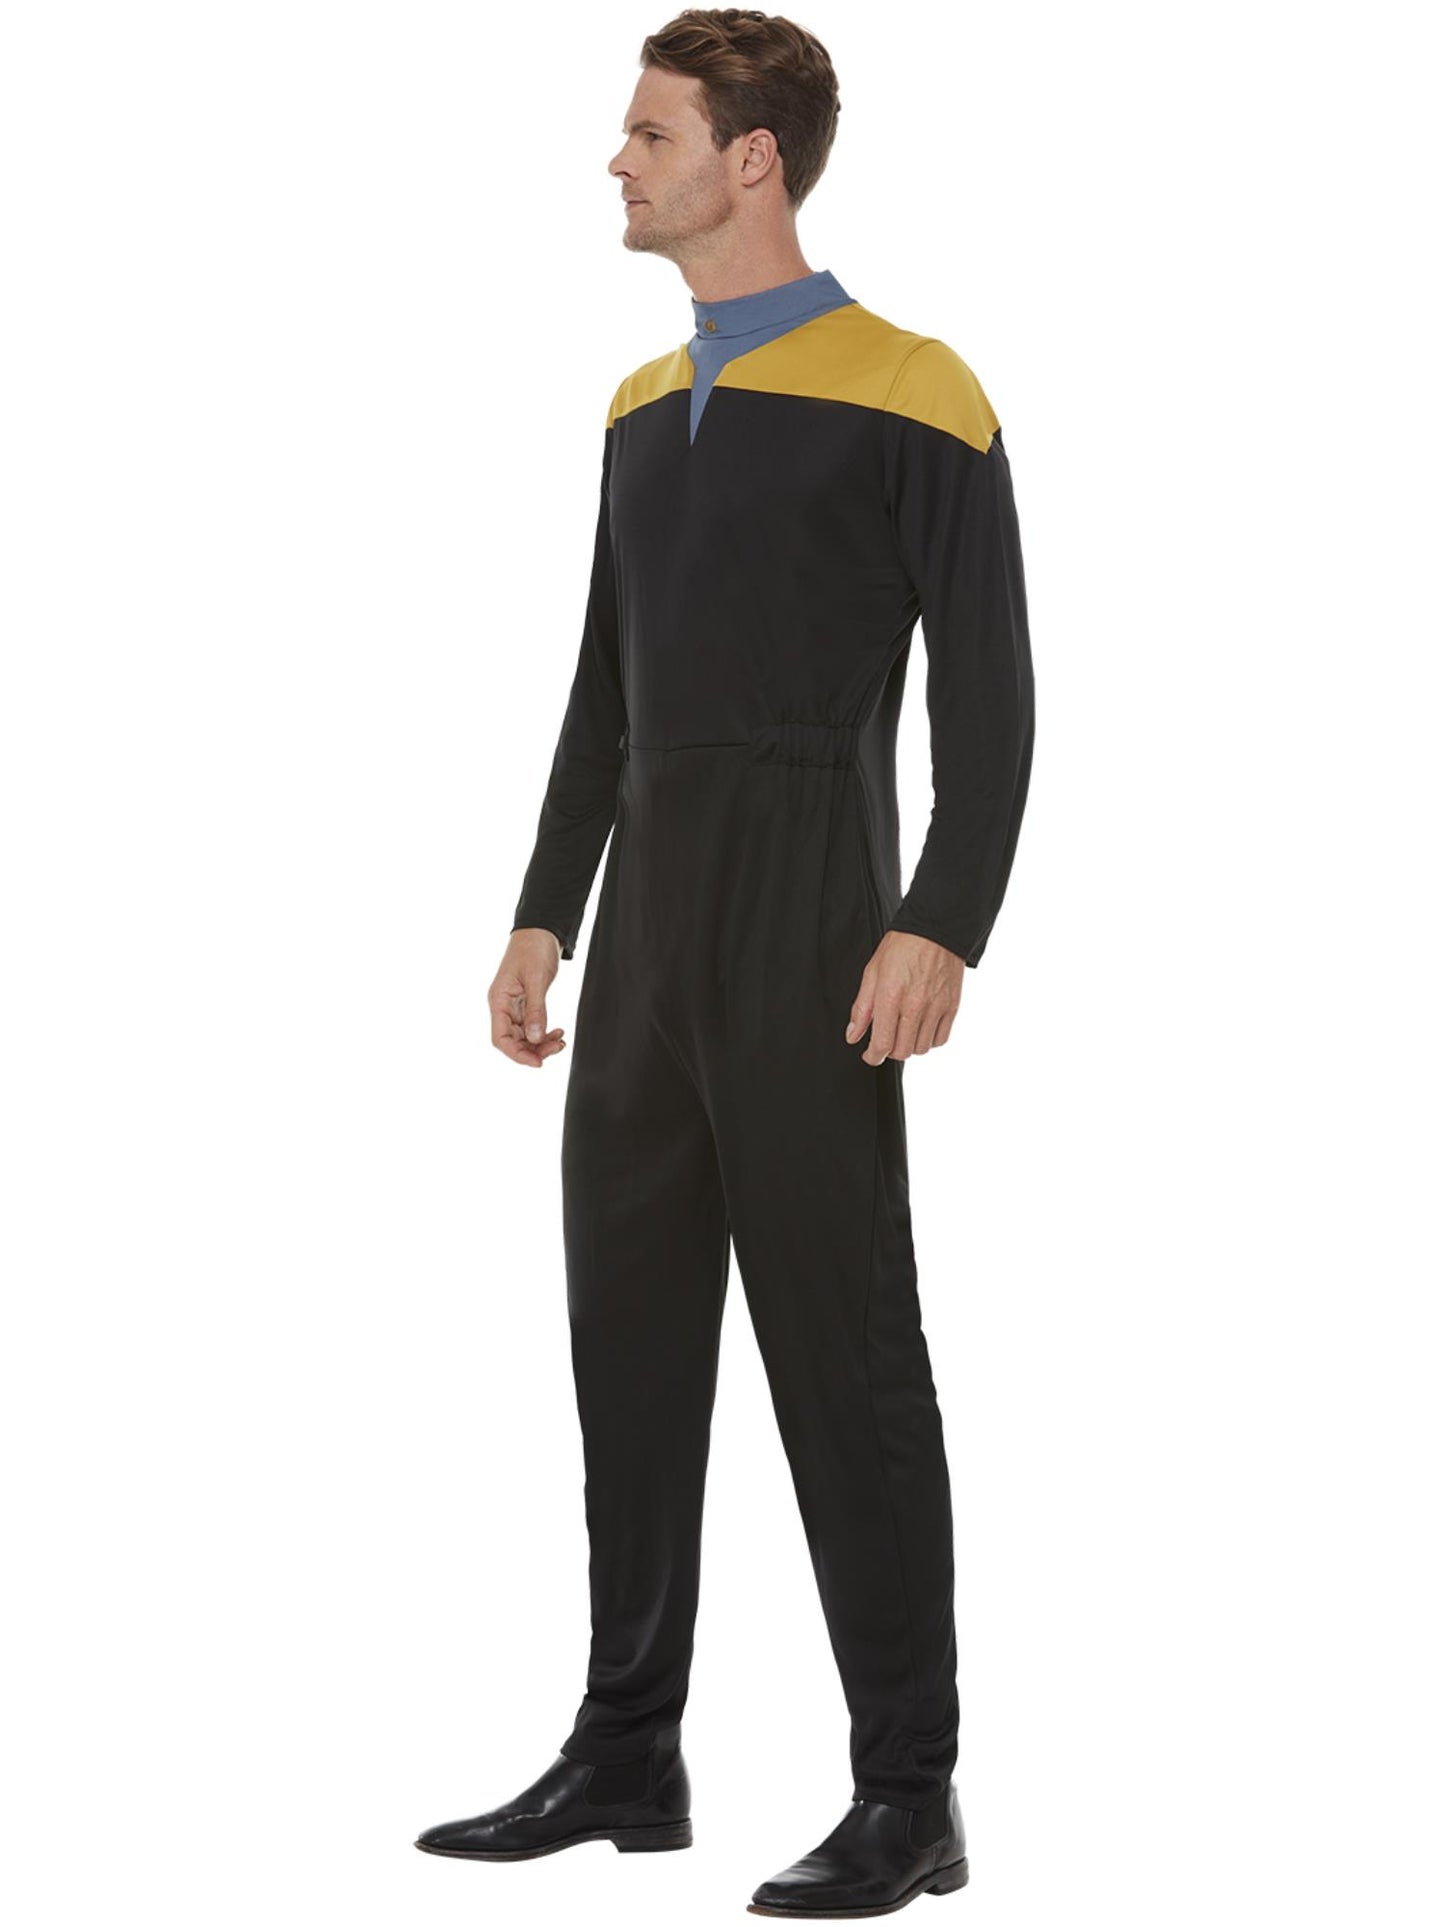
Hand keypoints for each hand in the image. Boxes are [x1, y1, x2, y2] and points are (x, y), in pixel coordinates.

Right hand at [491, 928, 567, 1067]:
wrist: (541, 930)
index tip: (537, 1062)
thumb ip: (536, 1010)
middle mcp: (503, 1006)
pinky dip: (544, 1032)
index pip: (500, 1038)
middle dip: (533, 1050)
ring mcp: (513, 1005)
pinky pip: (531, 1026)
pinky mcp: (525, 1003)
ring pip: (523, 1036)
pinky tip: (558, 1032)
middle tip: (557, 1048)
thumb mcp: (536, 979)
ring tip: (560, 1040)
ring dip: (540, 1043)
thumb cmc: (533, 948)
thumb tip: (535, 1038)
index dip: (516, 1054)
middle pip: (512, 1040)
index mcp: (498, 1000)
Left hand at [844, 930, 963, 1064]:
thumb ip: (862, 1008)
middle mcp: (915, 1006)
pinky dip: (929, 1040)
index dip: (873, 1057)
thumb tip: (852, 1035)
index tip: (870, 1055)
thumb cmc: (902, 946)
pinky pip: (940, 1039)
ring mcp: (936, 1008)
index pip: (882, 1044)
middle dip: (889, 1051)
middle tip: (886, 1039)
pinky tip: (921, 1028)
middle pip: (902, 1051)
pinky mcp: (952, 1006)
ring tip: (903, 1031)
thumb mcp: (872, 972)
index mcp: (891, 997)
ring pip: (921, 1048)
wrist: (935, 929)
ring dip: (909, 1046)